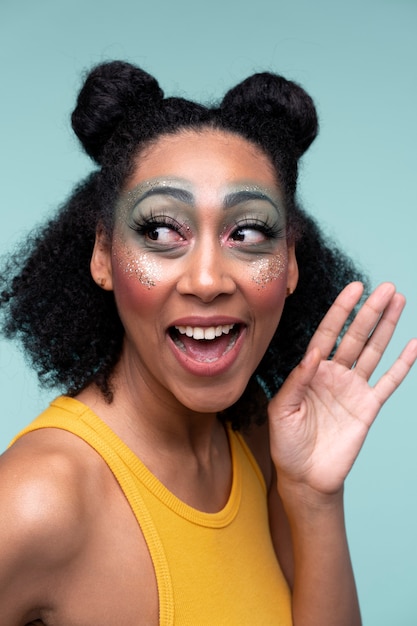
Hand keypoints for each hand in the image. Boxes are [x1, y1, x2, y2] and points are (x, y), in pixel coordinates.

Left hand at [268, 282, 416, 496]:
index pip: (328, 333)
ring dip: (387, 327)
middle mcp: (334, 375)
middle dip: (370, 311)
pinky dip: (402, 365)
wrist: (305, 477)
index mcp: (311, 371)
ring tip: (399, 302)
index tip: (354, 289)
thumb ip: (298, 379)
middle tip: (387, 288)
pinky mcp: (369, 408)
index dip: (341, 311)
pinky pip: (389, 382)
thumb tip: (314, 352)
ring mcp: (354, 389)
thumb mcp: (282, 409)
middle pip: (356, 336)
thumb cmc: (287, 442)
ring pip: (374, 351)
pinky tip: (413, 345)